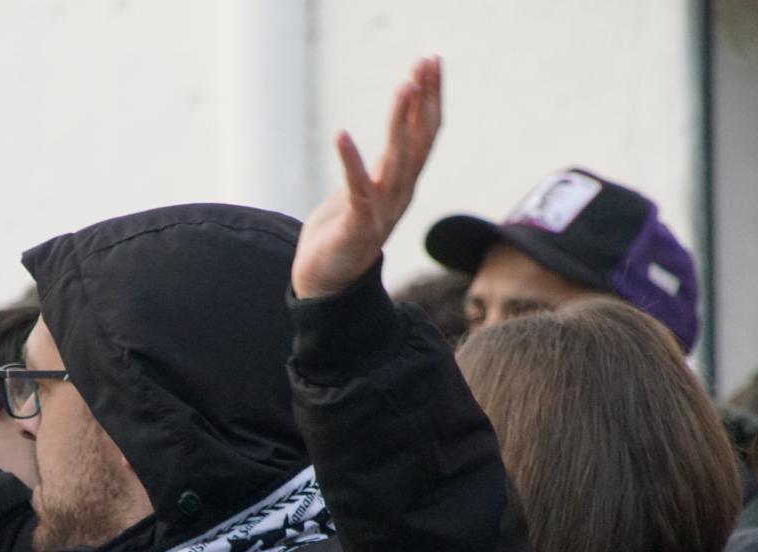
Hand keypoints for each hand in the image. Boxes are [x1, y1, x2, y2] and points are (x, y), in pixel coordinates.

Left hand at [292, 57, 441, 299]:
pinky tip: (342, 135)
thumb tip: (398, 136)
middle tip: (429, 61)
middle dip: (425, 99)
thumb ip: (383, 166)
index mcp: (401, 184)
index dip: (429, 99)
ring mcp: (381, 211)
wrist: (326, 284)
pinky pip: (356, 189)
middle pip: (420, 141)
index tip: (431, 63)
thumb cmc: (342, 234)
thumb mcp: (366, 190)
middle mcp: (399, 195)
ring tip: (404, 85)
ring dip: (401, 122)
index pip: (423, 135)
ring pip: (398, 161)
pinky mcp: (356, 225)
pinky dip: (351, 162)